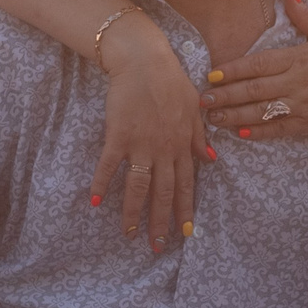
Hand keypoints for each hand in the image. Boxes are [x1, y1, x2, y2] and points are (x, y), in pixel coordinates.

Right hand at [91, 10, 209, 251]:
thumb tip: (213, 160)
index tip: (185, 232)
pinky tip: (95, 202)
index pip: (186, 185)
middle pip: (163, 193)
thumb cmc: (171, 81)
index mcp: (183, 145)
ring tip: (129, 234)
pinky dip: (101, 184)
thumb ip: (201, 137)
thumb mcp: (195, 108)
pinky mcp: (119, 136)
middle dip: (161, 222)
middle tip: (157, 246)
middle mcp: (164, 150)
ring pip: (138, 186)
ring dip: (133, 212)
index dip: (185, 210)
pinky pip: (109, 166)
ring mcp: (141, 144)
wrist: (145, 61)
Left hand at [202, 0, 307, 139]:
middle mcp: (297, 82)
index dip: (232, 70)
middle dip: (224, 95)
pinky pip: (279, 130)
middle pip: (253, 90)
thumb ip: (306, 16)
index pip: (258, 64)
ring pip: (261, 112)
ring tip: (213, 118)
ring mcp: (303, 105)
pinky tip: (241, 133)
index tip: (212, 75)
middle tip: (201, 100)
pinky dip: (259, 132)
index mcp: (299, 57)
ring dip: (234, 115)